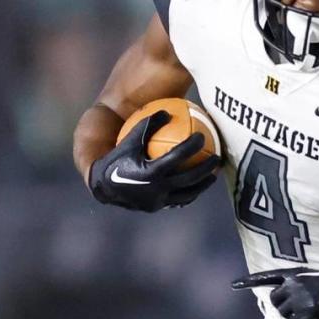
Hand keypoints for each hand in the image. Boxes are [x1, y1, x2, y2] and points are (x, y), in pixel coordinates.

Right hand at [88, 110, 219, 211]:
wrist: (102, 185)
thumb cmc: (116, 157)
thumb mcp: (129, 139)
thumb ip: (147, 125)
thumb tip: (167, 111)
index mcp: (149, 172)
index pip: (177, 157)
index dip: (191, 146)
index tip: (202, 137)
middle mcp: (156, 189)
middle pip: (189, 178)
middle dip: (205, 168)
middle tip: (216, 157)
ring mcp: (158, 201)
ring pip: (187, 193)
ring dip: (202, 184)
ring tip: (213, 175)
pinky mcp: (157, 207)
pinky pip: (179, 200)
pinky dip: (190, 193)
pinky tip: (197, 185)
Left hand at [233, 267, 318, 318]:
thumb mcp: (312, 276)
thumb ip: (295, 283)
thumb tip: (282, 297)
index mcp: (294, 274)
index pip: (267, 277)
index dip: (249, 281)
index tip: (233, 284)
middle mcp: (293, 286)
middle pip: (274, 300)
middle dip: (283, 304)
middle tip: (299, 304)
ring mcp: (299, 300)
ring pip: (283, 313)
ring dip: (292, 314)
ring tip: (309, 308)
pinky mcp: (305, 313)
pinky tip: (313, 314)